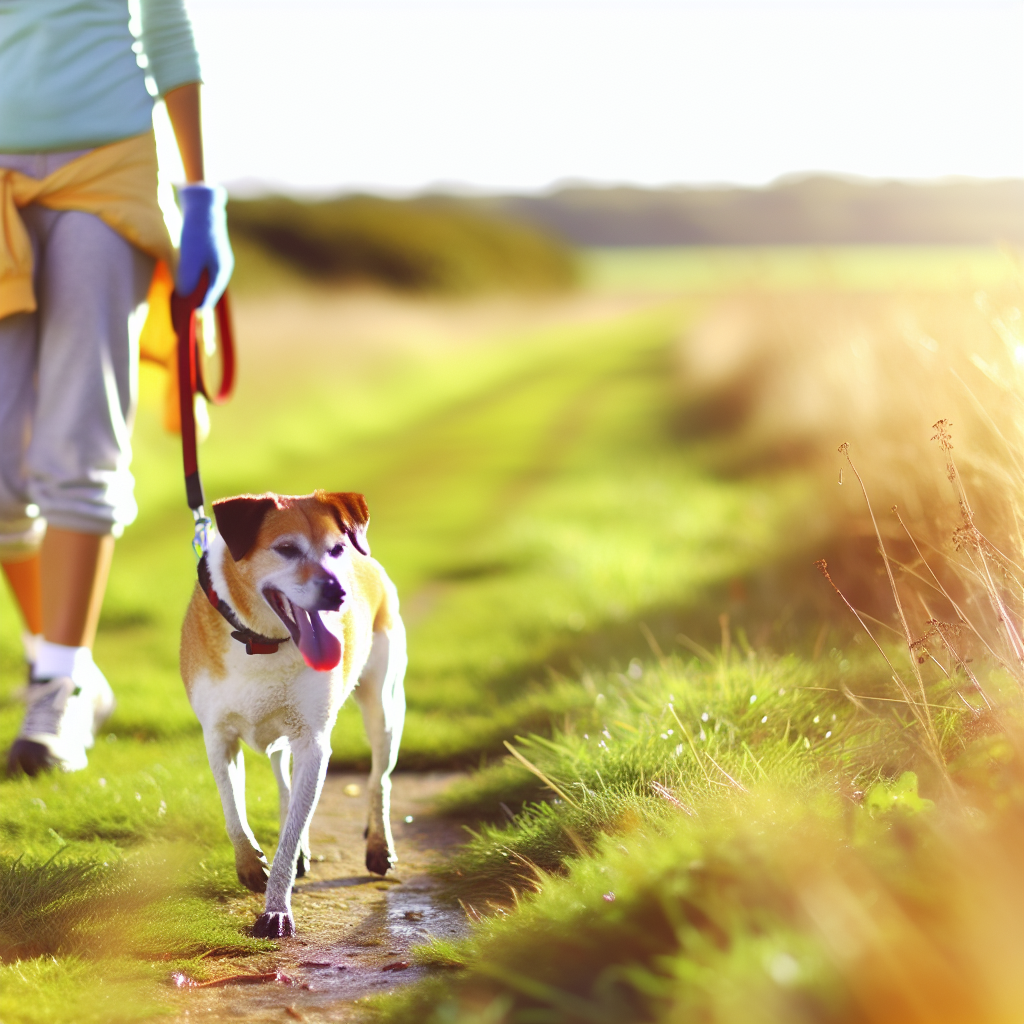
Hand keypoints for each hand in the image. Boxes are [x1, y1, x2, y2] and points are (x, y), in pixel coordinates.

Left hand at [177, 184, 233, 307]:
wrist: (202, 206)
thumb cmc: (197, 232)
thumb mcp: (190, 257)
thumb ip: (188, 279)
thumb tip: (185, 297)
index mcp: (220, 274)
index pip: (208, 299)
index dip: (196, 311)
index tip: (185, 321)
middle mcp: (221, 271)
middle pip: (207, 294)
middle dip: (194, 304)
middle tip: (179, 316)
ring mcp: (216, 263)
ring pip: (204, 284)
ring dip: (192, 293)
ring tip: (178, 303)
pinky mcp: (208, 256)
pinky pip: (201, 275)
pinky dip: (192, 282)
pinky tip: (181, 284)